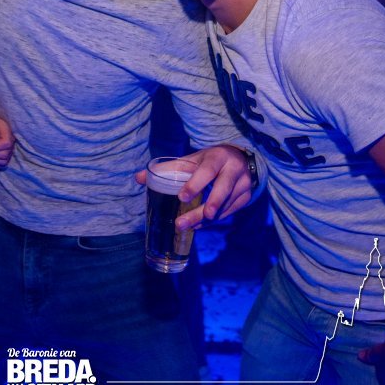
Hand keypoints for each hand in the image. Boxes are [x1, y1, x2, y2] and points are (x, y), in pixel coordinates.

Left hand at [135, 144, 252, 229]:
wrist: (241, 159)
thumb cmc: (209, 161)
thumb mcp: (191, 160)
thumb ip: (167, 169)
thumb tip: (138, 178)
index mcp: (218, 157)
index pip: (208, 170)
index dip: (195, 184)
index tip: (181, 198)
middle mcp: (233, 170)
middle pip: (221, 190)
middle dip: (203, 208)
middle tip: (182, 222)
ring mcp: (243, 184)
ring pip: (225, 205)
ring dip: (206, 219)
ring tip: (187, 227)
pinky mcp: (246, 197)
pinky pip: (229, 212)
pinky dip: (213, 221)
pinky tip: (198, 226)